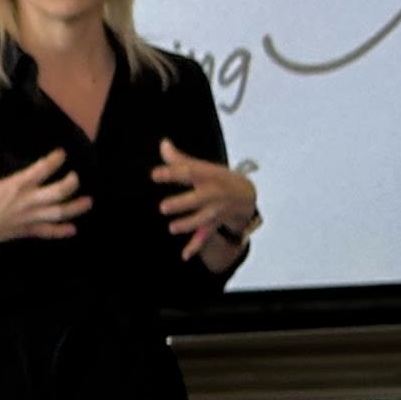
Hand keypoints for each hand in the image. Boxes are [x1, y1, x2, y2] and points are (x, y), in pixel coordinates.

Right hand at [0, 138, 83, 288]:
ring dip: (76, 207)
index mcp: (19, 185)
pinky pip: (49, 231)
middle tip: (75, 177)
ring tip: (88, 202)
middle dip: (71, 183)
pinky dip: (61, 231)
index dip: (55, 159)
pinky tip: (73, 229)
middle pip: (59, 192)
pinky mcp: (29, 230)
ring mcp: (32, 217)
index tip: (61, 154)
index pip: (43, 169)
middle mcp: (30, 200)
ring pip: (59, 212)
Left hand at [154, 140, 258, 260]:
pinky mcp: (215, 224)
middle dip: (183, 203)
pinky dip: (196, 246)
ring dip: (189, 224)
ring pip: (204, 219)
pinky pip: (207, 236)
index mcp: (208, 175)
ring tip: (172, 228)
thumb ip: (180, 159)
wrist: (245, 193)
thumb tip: (163, 144)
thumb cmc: (216, 178)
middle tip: (163, 207)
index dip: (172, 172)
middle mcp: (213, 193)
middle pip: (200, 198)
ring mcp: (216, 210)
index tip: (154, 174)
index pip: (189, 172)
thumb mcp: (202, 167)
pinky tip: (184, 255)